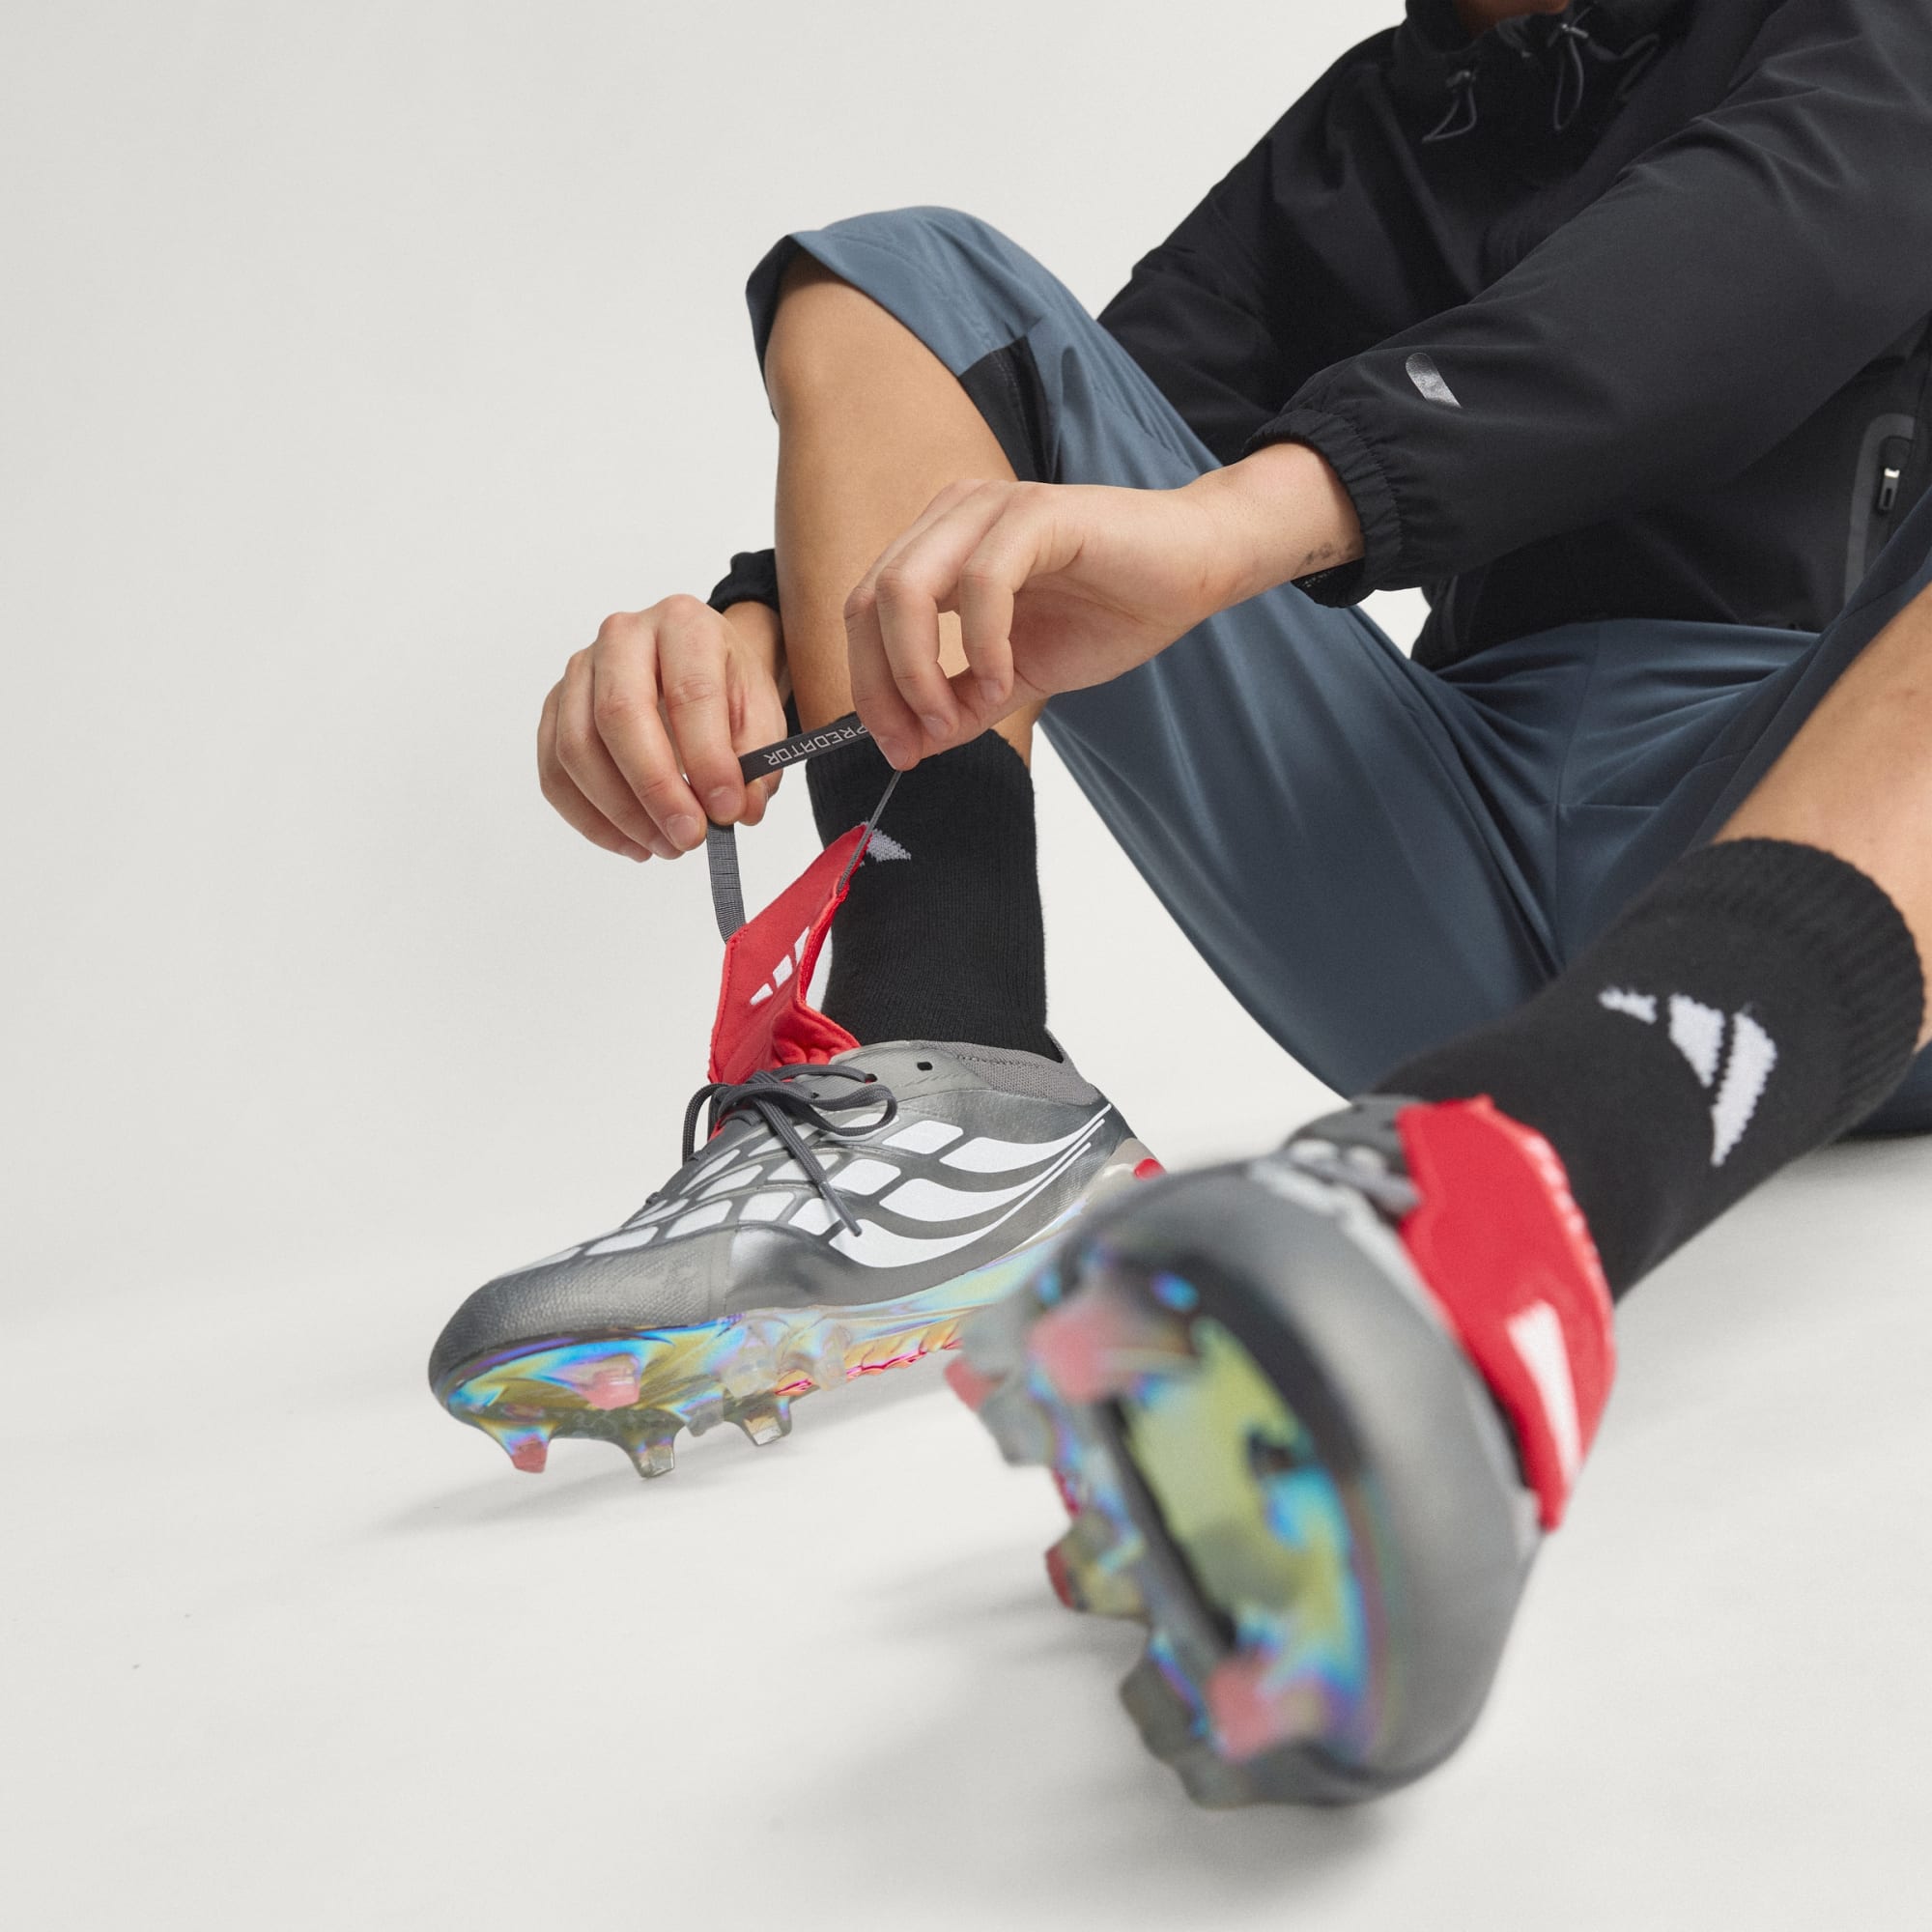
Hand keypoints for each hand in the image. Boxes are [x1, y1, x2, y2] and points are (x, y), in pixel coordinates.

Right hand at [538, 597, 788, 858]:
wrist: (696, 668)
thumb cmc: (726, 688)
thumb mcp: (760, 716)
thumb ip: (756, 762)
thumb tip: (740, 810)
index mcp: (683, 624)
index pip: (690, 691)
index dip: (707, 758)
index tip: (727, 810)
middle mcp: (622, 636)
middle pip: (619, 715)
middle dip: (655, 789)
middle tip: (688, 838)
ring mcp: (579, 670)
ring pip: (578, 748)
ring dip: (621, 813)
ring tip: (667, 846)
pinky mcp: (555, 708)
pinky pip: (555, 772)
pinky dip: (591, 820)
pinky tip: (633, 842)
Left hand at [842, 446, 1360, 767]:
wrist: (1194, 570)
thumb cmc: (1113, 608)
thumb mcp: (1020, 676)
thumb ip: (961, 704)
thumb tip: (910, 745)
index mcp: (938, 548)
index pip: (863, 614)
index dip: (867, 688)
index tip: (897, 748)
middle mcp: (952, 519)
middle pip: (868, 602)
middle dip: (882, 686)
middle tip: (919, 740)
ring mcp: (990, 510)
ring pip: (905, 588)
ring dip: (921, 669)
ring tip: (963, 714)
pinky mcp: (1036, 515)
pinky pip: (980, 583)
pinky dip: (981, 645)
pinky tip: (1004, 679)